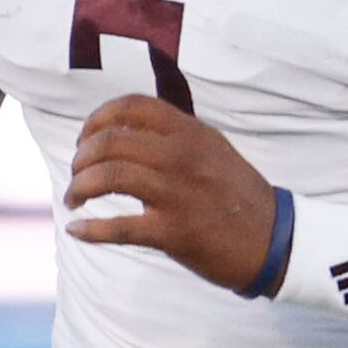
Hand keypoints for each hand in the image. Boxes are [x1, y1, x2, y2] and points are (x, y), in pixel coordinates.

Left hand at [63, 94, 277, 290]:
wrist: (274, 241)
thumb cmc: (238, 196)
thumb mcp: (213, 150)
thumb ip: (176, 135)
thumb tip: (125, 128)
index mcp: (191, 133)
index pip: (131, 107)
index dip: (97, 119)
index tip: (86, 139)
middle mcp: (183, 156)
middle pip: (110, 142)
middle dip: (81, 158)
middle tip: (76, 175)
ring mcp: (178, 194)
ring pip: (108, 177)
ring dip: (79, 188)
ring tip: (74, 198)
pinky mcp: (174, 232)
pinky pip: (118, 227)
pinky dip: (90, 230)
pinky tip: (77, 230)